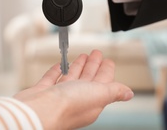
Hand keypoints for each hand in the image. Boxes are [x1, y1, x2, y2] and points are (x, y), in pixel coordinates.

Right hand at [14, 50, 133, 129]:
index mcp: (92, 102)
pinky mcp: (43, 92)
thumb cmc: (66, 107)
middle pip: (88, 79)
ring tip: (83, 55)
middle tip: (96, 53)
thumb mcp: (98, 95)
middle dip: (93, 65)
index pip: (103, 84)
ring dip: (78, 66)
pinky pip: (52, 79)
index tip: (108, 60)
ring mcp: (58, 96)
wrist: (37, 112)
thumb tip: (129, 93)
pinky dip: (56, 71)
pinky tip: (60, 65)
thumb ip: (114, 91)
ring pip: (71, 78)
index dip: (106, 71)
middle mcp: (76, 99)